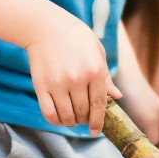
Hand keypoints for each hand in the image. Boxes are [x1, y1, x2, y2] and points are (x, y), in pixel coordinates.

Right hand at [23, 10, 117, 134]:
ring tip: (72, 118)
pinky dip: (55, 120)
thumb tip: (117, 97)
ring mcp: (58, 84)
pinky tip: (59, 117)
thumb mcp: (97, 51)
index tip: (96, 131)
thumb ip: (105, 76)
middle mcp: (77, 79)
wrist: (45, 26)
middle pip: (83, 112)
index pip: (99, 105)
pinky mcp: (41, 86)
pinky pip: (49, 113)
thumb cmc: (75, 37)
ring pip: (67, 116)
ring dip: (71, 121)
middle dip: (85, 120)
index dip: (98, 122)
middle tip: (83, 118)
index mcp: (94, 70)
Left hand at [113, 62, 158, 151]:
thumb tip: (150, 156)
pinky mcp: (132, 125)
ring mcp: (145, 126)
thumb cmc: (138, 98)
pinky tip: (123, 148)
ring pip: (148, 147)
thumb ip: (152, 139)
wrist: (121, 79)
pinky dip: (132, 147)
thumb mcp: (148, 120)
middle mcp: (158, 128)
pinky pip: (136, 141)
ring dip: (142, 153)